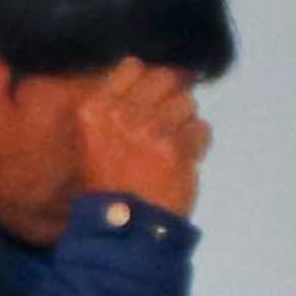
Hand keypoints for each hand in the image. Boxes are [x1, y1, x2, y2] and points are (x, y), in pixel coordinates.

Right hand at [64, 62, 208, 220]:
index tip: (152, 96)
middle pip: (165, 78)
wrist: (124, 228)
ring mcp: (151, 129)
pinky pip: (202, 129)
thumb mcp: (93, 141)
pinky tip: (187, 158)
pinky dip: (199, 143)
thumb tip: (149, 77)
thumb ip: (116, 110)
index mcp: (96, 109)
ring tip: (175, 143)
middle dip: (173, 95)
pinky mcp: (178, 148)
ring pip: (187, 102)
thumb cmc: (106, 186)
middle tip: (170, 118)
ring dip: (186, 121)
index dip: (148, 79)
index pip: (132, 67)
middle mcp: (122, 113)